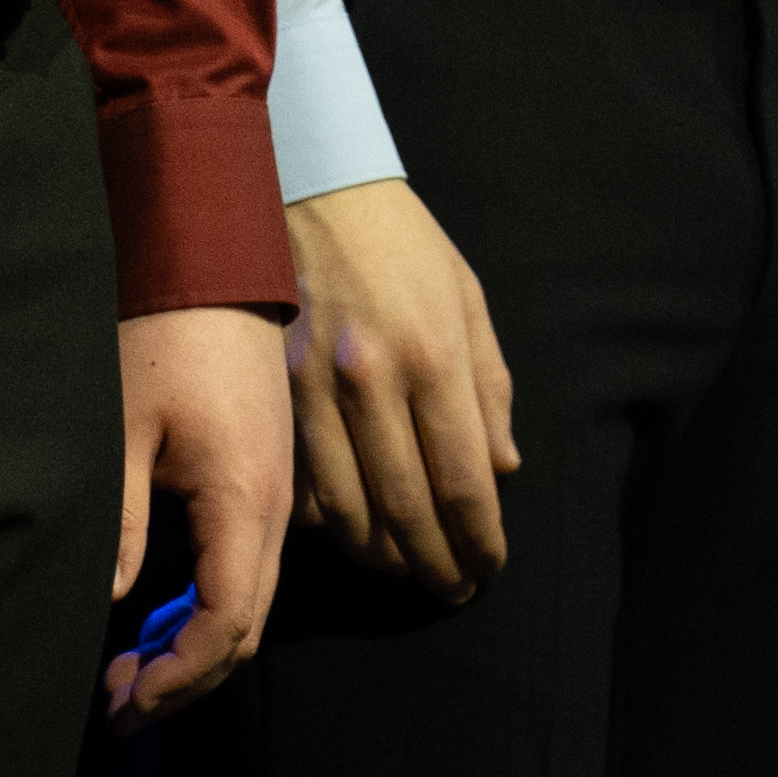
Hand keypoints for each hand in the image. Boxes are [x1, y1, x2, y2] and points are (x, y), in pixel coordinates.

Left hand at [111, 304, 291, 714]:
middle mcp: (276, 512)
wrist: (216, 267)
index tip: (123, 699)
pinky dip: (209, 607)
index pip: (226, 628)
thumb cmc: (164, 337)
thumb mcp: (124, 428)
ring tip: (131, 665)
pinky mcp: (268, 482)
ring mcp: (279, 498)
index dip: (177, 679)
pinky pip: (247, 568)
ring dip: (195, 646)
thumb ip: (122, 521)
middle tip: (118, 699)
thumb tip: (115, 603)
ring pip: (250, 604)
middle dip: (184, 679)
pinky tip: (160, 610)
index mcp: (245, 504)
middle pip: (245, 630)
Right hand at [279, 177, 518, 595]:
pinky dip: (327, 522)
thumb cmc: (402, 243)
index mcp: (433, 355)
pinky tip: (349, 530)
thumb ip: (490, 388)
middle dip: (438, 564)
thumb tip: (501, 470)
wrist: (312, 186)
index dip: (480, 538)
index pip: (463, 480)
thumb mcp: (467, 299)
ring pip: (349, 510)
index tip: (489, 566)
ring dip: (383, 556)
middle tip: (453, 589)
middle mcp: (374, 380)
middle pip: (410, 509)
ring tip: (405, 570)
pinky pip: (300, 480)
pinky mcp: (276, 390)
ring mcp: (316, 388)